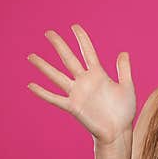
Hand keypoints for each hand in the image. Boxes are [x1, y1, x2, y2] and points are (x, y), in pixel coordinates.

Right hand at [26, 24, 135, 145]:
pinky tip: (30, 85)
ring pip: (57, 76)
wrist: (119, 132)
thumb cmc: (124, 111)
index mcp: (98, 74)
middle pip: (69, 58)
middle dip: (59, 45)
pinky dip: (43, 92)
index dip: (81, 39)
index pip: (88, 52)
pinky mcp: (73, 107)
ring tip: (31, 56)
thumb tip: (123, 52)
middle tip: (48, 33)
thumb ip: (124, 70)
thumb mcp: (127, 87)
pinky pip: (55, 98)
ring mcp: (77, 93)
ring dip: (44, 66)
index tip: (74, 26)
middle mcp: (85, 81)